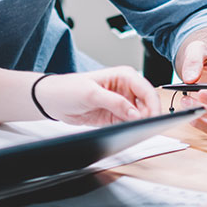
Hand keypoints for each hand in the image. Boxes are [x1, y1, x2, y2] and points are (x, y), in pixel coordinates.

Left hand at [34, 67, 160, 125]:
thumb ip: (115, 103)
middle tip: (146, 127)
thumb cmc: (68, 88)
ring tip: (136, 129)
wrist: (52, 101)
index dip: (153, 104)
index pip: (146, 90)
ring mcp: (121, 103)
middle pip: (147, 103)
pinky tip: (129, 130)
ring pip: (141, 115)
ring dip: (141, 122)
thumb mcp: (91, 94)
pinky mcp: (115, 116)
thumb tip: (136, 113)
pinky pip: (130, 123)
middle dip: (149, 115)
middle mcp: (126, 89)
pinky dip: (132, 127)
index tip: (154, 118)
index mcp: (124, 76)